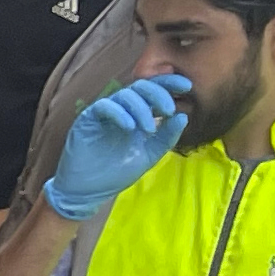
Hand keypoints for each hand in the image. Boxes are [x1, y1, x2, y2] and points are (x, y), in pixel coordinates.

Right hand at [42, 73, 192, 221]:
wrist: (87, 192)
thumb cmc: (116, 173)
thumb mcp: (149, 155)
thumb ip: (166, 137)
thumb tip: (183, 116)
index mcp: (137, 114)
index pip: (154, 90)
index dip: (170, 83)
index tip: (187, 86)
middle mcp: (121, 109)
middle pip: (141, 87)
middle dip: (158, 94)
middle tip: (169, 110)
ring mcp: (104, 113)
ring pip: (125, 95)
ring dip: (141, 108)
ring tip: (149, 128)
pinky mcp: (88, 119)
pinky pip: (104, 106)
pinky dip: (119, 113)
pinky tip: (129, 127)